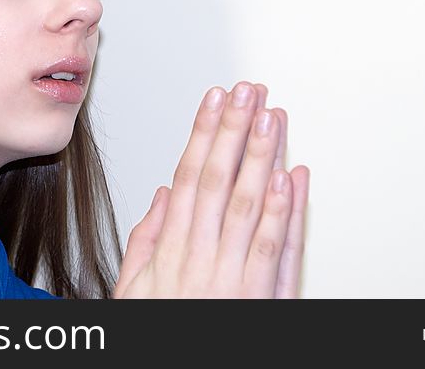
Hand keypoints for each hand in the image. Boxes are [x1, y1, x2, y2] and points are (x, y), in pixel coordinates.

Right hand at [113, 82, 309, 297]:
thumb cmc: (159, 333)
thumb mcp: (132, 291)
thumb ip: (146, 240)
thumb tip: (162, 197)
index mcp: (170, 249)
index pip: (189, 175)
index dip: (203, 133)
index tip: (214, 99)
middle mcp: (201, 257)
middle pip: (219, 180)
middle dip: (234, 129)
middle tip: (249, 91)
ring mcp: (233, 277)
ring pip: (250, 204)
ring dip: (262, 156)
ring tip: (272, 116)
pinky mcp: (262, 299)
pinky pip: (275, 250)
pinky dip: (286, 212)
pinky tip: (292, 176)